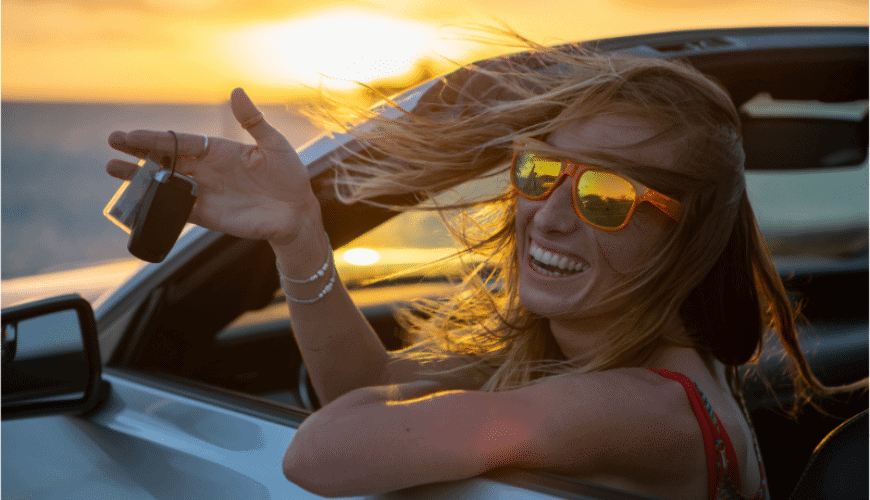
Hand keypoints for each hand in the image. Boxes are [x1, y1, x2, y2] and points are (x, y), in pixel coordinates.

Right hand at [106, 88, 321, 244]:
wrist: (298, 213)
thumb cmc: (290, 176)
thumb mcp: (274, 144)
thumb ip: (253, 121)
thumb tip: (236, 91)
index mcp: (220, 151)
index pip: (182, 141)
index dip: (157, 138)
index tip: (131, 134)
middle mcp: (208, 170)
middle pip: (166, 159)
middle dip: (139, 152)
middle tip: (112, 144)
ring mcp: (206, 193)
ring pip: (166, 183)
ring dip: (140, 178)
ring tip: (113, 170)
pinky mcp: (208, 216)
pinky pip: (177, 210)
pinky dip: (157, 205)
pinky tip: (137, 201)